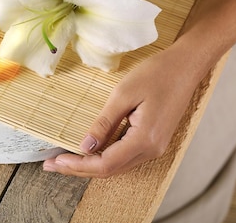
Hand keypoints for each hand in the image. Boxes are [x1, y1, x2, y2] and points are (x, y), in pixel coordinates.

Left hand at [43, 43, 201, 177]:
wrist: (185, 66)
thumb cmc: (156, 74)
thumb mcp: (123, 94)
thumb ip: (104, 123)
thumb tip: (85, 146)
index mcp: (145, 139)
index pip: (105, 163)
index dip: (78, 165)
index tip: (55, 160)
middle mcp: (151, 149)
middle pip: (110, 170)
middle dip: (78, 169)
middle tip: (50, 164)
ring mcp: (155, 147)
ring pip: (117, 166)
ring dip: (89, 165)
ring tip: (63, 160)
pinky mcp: (154, 141)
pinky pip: (125, 156)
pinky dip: (104, 158)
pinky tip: (87, 152)